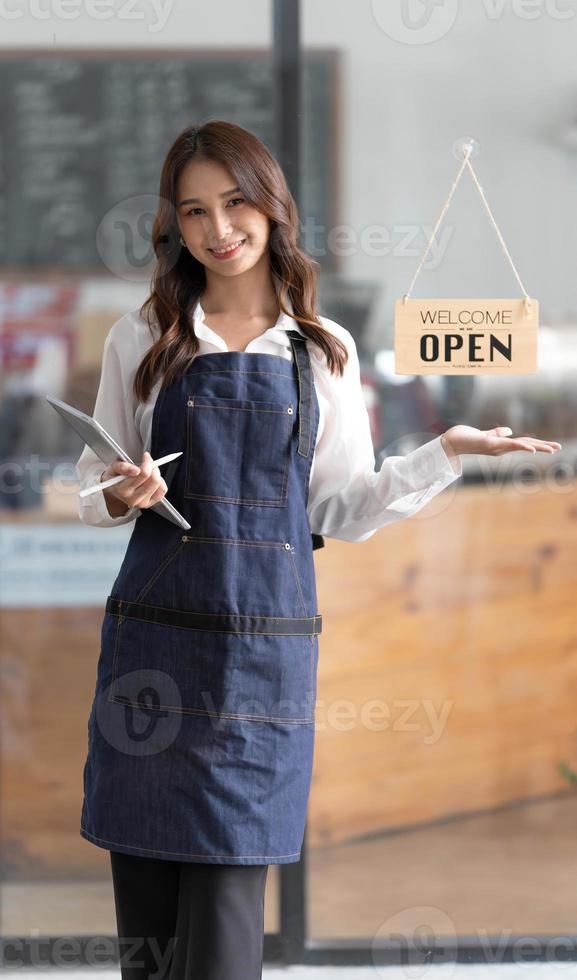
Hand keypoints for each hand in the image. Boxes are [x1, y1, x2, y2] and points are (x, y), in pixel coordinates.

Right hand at [100, 451, 167, 509]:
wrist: (114, 492)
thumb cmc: (115, 478)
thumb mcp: (113, 468)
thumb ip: (122, 467)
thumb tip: (135, 470)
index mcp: (123, 490)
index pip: (143, 474)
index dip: (147, 462)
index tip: (146, 456)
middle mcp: (133, 499)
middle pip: (153, 479)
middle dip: (153, 467)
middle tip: (148, 463)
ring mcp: (142, 503)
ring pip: (159, 484)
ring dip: (156, 474)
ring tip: (149, 471)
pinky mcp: (149, 504)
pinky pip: (162, 490)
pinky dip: (160, 482)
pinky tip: (152, 480)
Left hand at [441, 425, 561, 459]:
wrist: (449, 442)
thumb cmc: (465, 438)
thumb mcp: (484, 434)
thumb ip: (497, 433)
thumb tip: (509, 430)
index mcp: (501, 445)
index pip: (523, 443)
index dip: (538, 444)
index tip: (553, 446)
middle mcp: (500, 448)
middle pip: (525, 445)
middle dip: (543, 447)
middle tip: (558, 448)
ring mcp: (495, 446)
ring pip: (519, 446)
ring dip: (536, 447)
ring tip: (551, 449)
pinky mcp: (488, 443)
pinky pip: (507, 444)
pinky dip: (520, 446)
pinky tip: (531, 448)